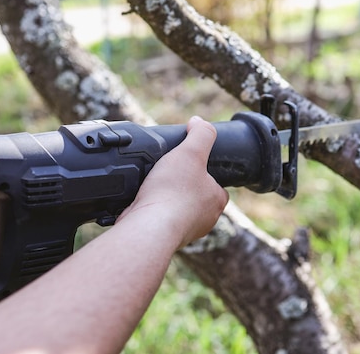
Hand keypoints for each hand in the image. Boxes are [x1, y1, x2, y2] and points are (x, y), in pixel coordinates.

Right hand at [120, 116, 228, 247]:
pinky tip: (142, 201)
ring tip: (154, 186)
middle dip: (183, 186)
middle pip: (196, 197)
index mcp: (216, 201)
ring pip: (178, 210)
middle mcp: (204, 219)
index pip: (217, 184)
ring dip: (166, 200)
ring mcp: (184, 231)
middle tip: (169, 174)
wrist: (148, 226)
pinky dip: (153, 211)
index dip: (204, 172)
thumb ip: (200, 135)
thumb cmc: (172, 193)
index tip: (190, 165)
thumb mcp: (190, 152)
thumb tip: (199, 122)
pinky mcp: (163, 237)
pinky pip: (160, 220)